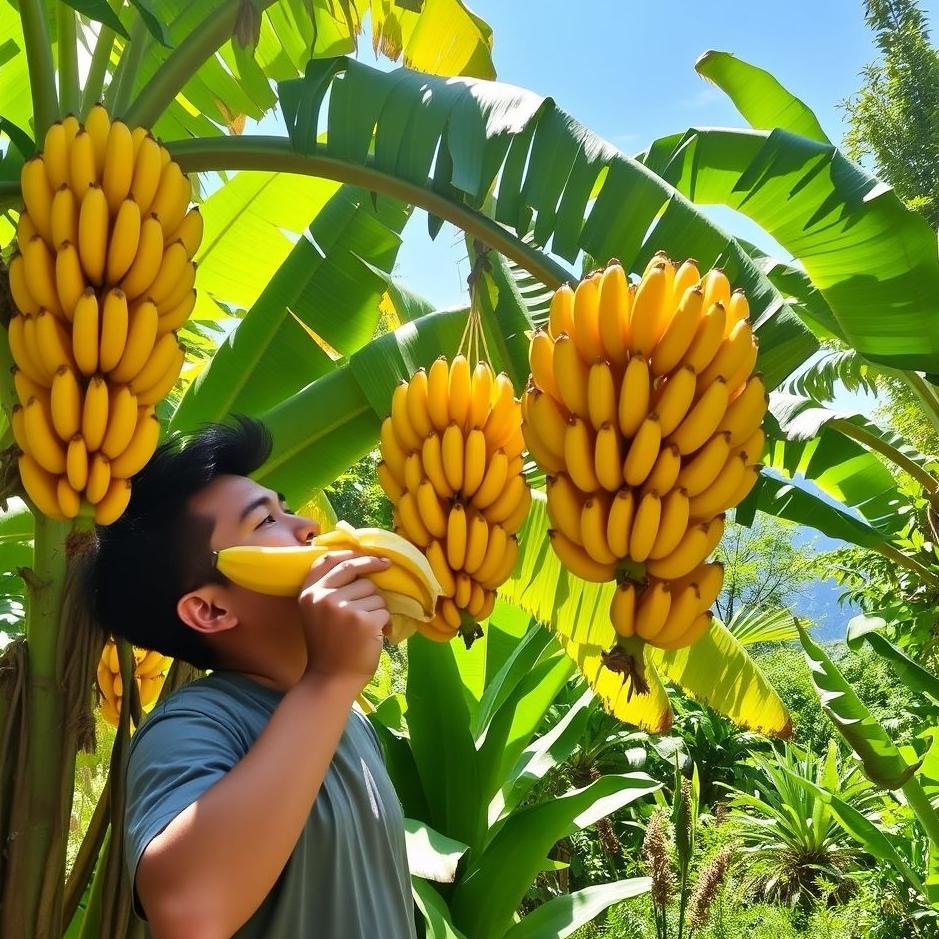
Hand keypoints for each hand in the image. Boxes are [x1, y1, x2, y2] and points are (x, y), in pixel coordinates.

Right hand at [297, 551, 390, 690]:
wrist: (331, 679)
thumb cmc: (329, 645)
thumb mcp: (317, 611)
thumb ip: (329, 588)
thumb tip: (362, 561)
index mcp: (309, 592)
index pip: (330, 559)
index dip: (354, 554)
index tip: (373, 557)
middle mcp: (323, 597)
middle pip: (359, 575)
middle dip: (372, 585)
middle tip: (384, 576)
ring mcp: (343, 609)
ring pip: (375, 593)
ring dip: (378, 608)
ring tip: (368, 626)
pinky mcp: (363, 621)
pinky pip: (384, 610)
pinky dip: (385, 622)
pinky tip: (377, 635)